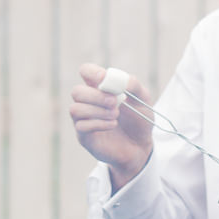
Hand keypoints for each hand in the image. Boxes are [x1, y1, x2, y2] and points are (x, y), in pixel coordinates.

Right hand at [70, 63, 153, 190]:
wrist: (141, 147)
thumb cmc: (139, 121)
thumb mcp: (143, 101)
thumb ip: (134, 86)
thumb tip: (123, 81)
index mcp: (101, 88)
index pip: (86, 71)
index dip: (91, 72)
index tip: (104, 79)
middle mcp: (89, 102)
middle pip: (77, 91)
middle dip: (95, 96)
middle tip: (114, 103)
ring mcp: (84, 119)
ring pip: (75, 109)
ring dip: (97, 111)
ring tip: (116, 115)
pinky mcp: (85, 136)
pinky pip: (81, 126)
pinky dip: (98, 124)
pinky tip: (112, 125)